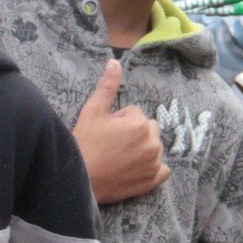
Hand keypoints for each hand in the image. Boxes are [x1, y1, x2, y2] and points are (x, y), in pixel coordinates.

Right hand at [72, 61, 168, 204]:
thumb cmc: (84, 144)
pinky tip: (134, 169)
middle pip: (148, 129)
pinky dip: (153, 168)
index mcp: (139, 123)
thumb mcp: (92, 111)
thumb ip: (107, 86)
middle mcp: (152, 143)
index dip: (118, 121)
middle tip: (112, 144)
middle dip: (134, 133)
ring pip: (153, 147)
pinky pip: (163, 170)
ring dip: (142, 149)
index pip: (134, 114)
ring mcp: (154, 163)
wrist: (80, 180)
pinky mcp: (153, 180)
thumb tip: (115, 62)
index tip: (106, 132)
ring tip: (119, 158)